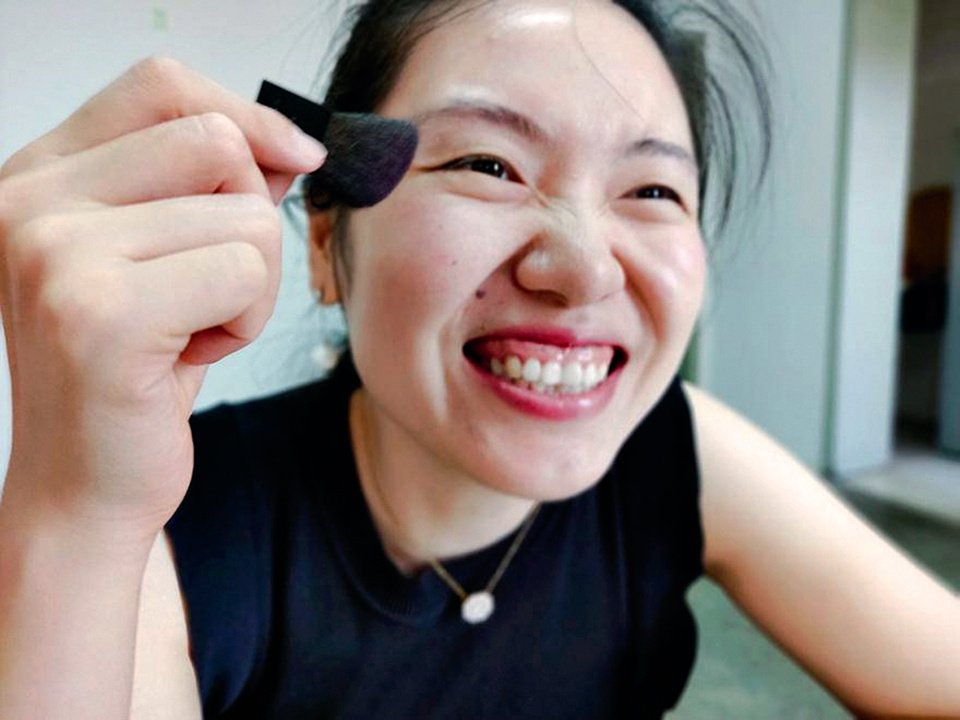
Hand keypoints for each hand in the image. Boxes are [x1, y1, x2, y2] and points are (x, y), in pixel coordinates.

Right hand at [0, 57, 324, 538]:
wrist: (86, 485)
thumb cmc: (134, 374)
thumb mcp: (163, 261)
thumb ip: (206, 191)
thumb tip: (285, 145)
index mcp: (37, 177)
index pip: (158, 87)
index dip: (246, 115)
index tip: (296, 158)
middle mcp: (28, 202)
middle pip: (217, 144)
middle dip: (250, 221)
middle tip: (211, 289)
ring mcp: (55, 253)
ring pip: (247, 217)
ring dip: (250, 287)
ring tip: (191, 331)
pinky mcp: (102, 312)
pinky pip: (245, 273)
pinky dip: (247, 321)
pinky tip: (192, 357)